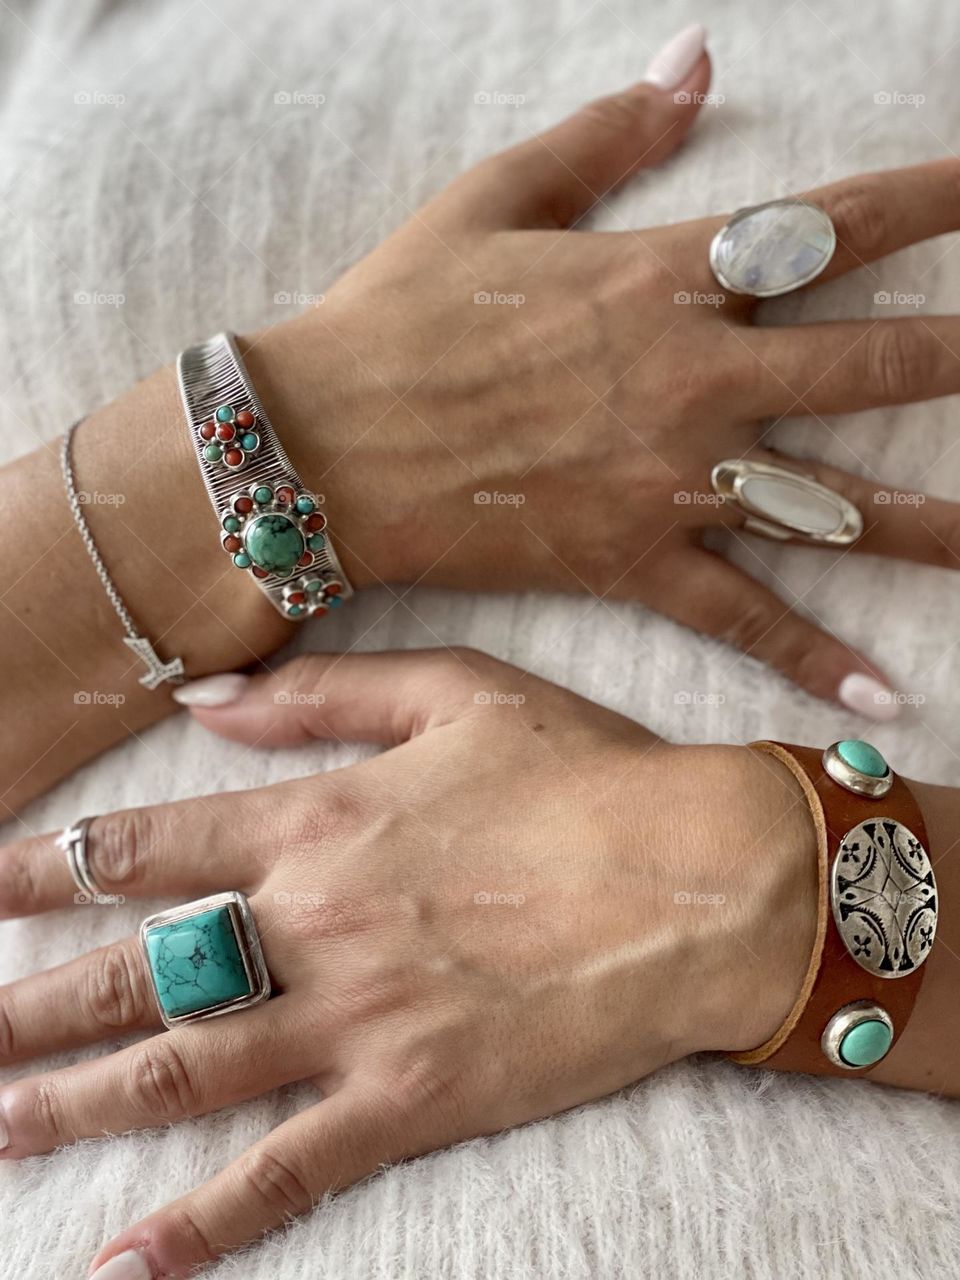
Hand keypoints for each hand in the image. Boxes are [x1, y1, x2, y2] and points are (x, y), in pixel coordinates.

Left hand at [0, 648, 815, 1276]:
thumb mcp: (456, 692)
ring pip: (179, 1072)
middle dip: (24, 1010)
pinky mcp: (412, 1100)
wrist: (703, 877)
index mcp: (318, 820)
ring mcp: (357, 1020)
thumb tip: (206, 698)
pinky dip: (198, 1225)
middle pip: (131, 975)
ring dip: (70, 1107)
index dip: (45, 868)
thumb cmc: (585, 773)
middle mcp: (314, 923)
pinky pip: (284, 1171)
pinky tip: (120, 1262)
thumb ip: (322, 692)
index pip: (143, 849)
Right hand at [247, 31, 959, 716]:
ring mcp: (669, 479)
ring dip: (935, 525)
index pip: (833, 224)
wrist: (321, 440)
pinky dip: (814, 655)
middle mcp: (691, 378)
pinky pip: (742, 615)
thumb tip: (695, 63)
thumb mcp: (494, 197)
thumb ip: (607, 135)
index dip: (934, 199)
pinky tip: (886, 690)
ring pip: (836, 505)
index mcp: (663, 276)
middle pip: (872, 363)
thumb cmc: (397, 314)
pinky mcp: (632, 560)